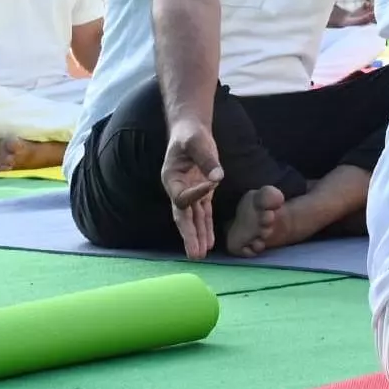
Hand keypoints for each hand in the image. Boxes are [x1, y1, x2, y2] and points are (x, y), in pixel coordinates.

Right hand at [160, 118, 222, 257]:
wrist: (191, 132)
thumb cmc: (190, 135)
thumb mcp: (197, 142)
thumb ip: (206, 159)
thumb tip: (217, 178)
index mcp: (171, 178)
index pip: (182, 196)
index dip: (195, 193)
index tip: (211, 184)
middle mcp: (177, 190)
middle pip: (183, 217)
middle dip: (189, 236)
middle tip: (194, 255)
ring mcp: (190, 193)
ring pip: (193, 219)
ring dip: (198, 237)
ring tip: (201, 255)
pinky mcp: (202, 193)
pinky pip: (204, 213)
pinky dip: (206, 227)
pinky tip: (209, 243)